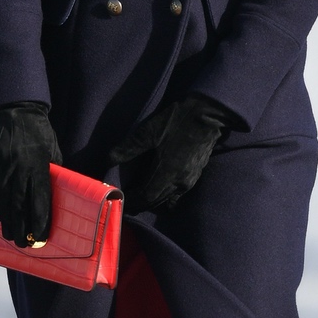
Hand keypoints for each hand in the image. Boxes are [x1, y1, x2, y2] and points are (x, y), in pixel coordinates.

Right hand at [0, 102, 61, 246]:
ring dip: (7, 221)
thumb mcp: (53, 152)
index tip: (41, 236)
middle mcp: (19, 169)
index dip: (40, 221)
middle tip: (23, 244)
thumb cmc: (40, 133)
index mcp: (38, 166)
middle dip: (21, 228)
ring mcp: (3, 167)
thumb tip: (55, 196)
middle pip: (19, 205)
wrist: (15, 111)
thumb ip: (53, 173)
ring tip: (10, 236)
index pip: (40, 200)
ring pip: (4, 201)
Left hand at [110, 94, 234, 210]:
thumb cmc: (178, 121)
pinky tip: (158, 186)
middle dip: (140, 203)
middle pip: (156, 201)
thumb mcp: (149, 131)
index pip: (146, 197)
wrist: (209, 114)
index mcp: (167, 173)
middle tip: (126, 200)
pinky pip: (177, 193)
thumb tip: (109, 159)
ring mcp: (190, 180)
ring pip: (168, 199)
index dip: (132, 201)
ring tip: (140, 195)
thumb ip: (129, 147)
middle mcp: (179, 182)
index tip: (120, 199)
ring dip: (153, 200)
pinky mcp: (195, 174)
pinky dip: (165, 195)